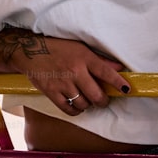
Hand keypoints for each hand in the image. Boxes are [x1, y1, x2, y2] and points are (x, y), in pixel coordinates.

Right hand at [0, 30, 130, 116]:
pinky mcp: (51, 92)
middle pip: (96, 94)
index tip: (127, 89)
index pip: (106, 72)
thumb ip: (99, 59)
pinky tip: (77, 106)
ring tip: (88, 100)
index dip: (118, 82)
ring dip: (88, 105)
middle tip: (103, 100)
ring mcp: (62, 83)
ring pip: (83, 103)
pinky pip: (68, 108)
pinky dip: (76, 111)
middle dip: (103, 100)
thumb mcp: (80, 47)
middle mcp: (75, 71)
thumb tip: (118, 66)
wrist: (30, 50)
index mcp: (84, 57)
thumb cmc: (58, 47)